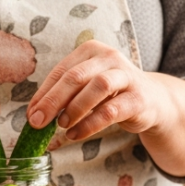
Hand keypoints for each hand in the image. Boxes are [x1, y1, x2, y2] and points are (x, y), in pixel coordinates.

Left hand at [26, 40, 172, 142]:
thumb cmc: (112, 94)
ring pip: (97, 87)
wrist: (152, 101)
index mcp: (91, 51)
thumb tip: (34, 114)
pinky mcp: (138, 97)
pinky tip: (76, 134)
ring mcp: (127, 75)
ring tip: (61, 125)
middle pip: (76, 76)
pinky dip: (89, 124)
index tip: (31, 114)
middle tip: (38, 122)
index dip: (44, 93)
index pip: (62, 71)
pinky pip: (110, 110)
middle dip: (53, 101)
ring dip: (74, 109)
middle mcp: (110, 57)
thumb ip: (63, 97)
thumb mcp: (85, 89)